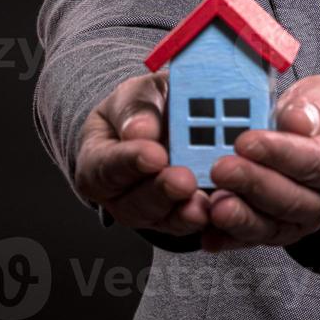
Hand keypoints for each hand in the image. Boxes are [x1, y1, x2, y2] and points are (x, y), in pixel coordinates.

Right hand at [74, 69, 209, 236]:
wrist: (164, 121)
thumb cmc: (144, 107)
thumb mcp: (136, 95)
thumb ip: (137, 108)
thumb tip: (140, 130)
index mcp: (98, 160)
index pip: (107, 166)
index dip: (130, 162)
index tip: (154, 155)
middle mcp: (119, 195)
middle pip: (134, 203)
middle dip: (162, 191)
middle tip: (184, 180)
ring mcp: (150, 212)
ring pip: (163, 219)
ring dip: (184, 212)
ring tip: (203, 202)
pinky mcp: (179, 218)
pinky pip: (191, 224)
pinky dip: (206, 217)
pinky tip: (221, 207)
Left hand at [202, 74, 319, 251]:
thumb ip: (316, 108)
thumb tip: (296, 121)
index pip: (316, 162)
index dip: (280, 154)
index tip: (247, 141)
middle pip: (291, 199)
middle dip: (253, 184)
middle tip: (222, 168)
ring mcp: (304, 220)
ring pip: (272, 226)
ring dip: (240, 217)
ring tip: (214, 203)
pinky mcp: (279, 230)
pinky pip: (253, 239)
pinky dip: (228, 239)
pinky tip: (209, 232)